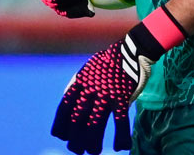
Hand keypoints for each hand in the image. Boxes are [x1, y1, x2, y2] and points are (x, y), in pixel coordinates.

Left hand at [52, 6, 185, 154]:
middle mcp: (90, 89)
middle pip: (77, 119)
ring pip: (95, 124)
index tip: (60, 136)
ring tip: (93, 152)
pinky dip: (121, 136)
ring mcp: (106, 93)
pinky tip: (121, 147)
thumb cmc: (110, 62)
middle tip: (76, 150)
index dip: (61, 124)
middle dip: (75, 138)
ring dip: (93, 142)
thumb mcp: (89, 69)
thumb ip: (79, 85)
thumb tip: (68, 99)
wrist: (133, 49)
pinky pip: (120, 121)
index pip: (64, 107)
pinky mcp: (122, 97)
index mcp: (80, 82)